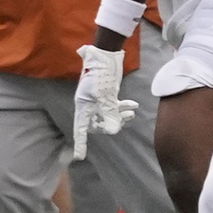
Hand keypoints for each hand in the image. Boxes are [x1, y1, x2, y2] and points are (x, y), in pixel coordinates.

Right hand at [72, 44, 136, 161]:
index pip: (80, 128)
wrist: (105, 55)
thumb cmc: (100, 74)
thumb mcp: (105, 96)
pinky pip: (114, 107)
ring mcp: (97, 100)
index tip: (79, 156)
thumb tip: (113, 132)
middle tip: (125, 118)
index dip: (80, 143)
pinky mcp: (106, 95)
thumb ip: (109, 114)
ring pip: (109, 116)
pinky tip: (133, 104)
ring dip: (121, 115)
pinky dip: (123, 107)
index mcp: (83, 106)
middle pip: (98, 124)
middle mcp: (88, 105)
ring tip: (132, 111)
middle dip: (112, 123)